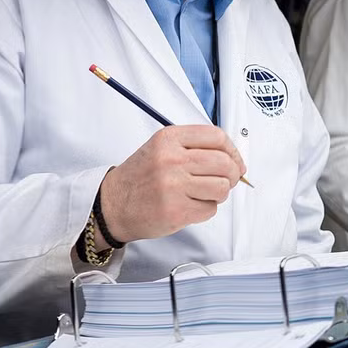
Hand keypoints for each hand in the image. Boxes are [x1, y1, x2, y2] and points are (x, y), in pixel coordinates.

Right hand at [97, 125, 245, 245]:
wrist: (112, 204)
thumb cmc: (142, 177)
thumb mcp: (163, 149)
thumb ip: (195, 147)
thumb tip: (235, 159)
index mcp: (169, 139)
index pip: (217, 136)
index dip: (233, 151)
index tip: (235, 161)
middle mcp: (171, 159)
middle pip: (224, 163)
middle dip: (232, 174)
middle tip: (227, 180)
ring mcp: (173, 186)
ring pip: (222, 187)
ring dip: (220, 193)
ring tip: (204, 193)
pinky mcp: (176, 210)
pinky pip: (210, 209)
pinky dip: (206, 209)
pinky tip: (190, 205)